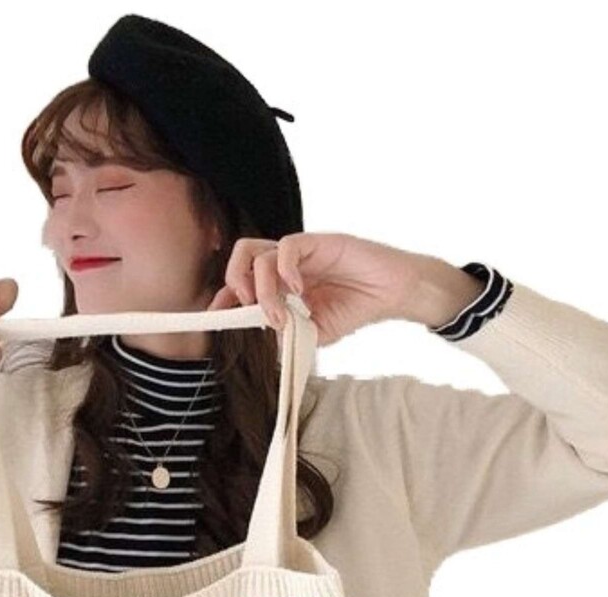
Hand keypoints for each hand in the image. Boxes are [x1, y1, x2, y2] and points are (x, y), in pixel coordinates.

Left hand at [206, 233, 432, 346]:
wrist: (392, 294)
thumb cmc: (354, 309)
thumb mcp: (316, 333)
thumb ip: (290, 336)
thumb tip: (265, 345)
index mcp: (279, 284)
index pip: (242, 282)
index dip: (224, 296)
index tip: (215, 316)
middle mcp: (284, 265)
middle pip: (241, 257)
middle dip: (234, 284)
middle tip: (248, 310)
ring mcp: (300, 252)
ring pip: (259, 254)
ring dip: (260, 287)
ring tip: (278, 313)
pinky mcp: (319, 242)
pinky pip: (288, 247)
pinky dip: (286, 270)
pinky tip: (300, 290)